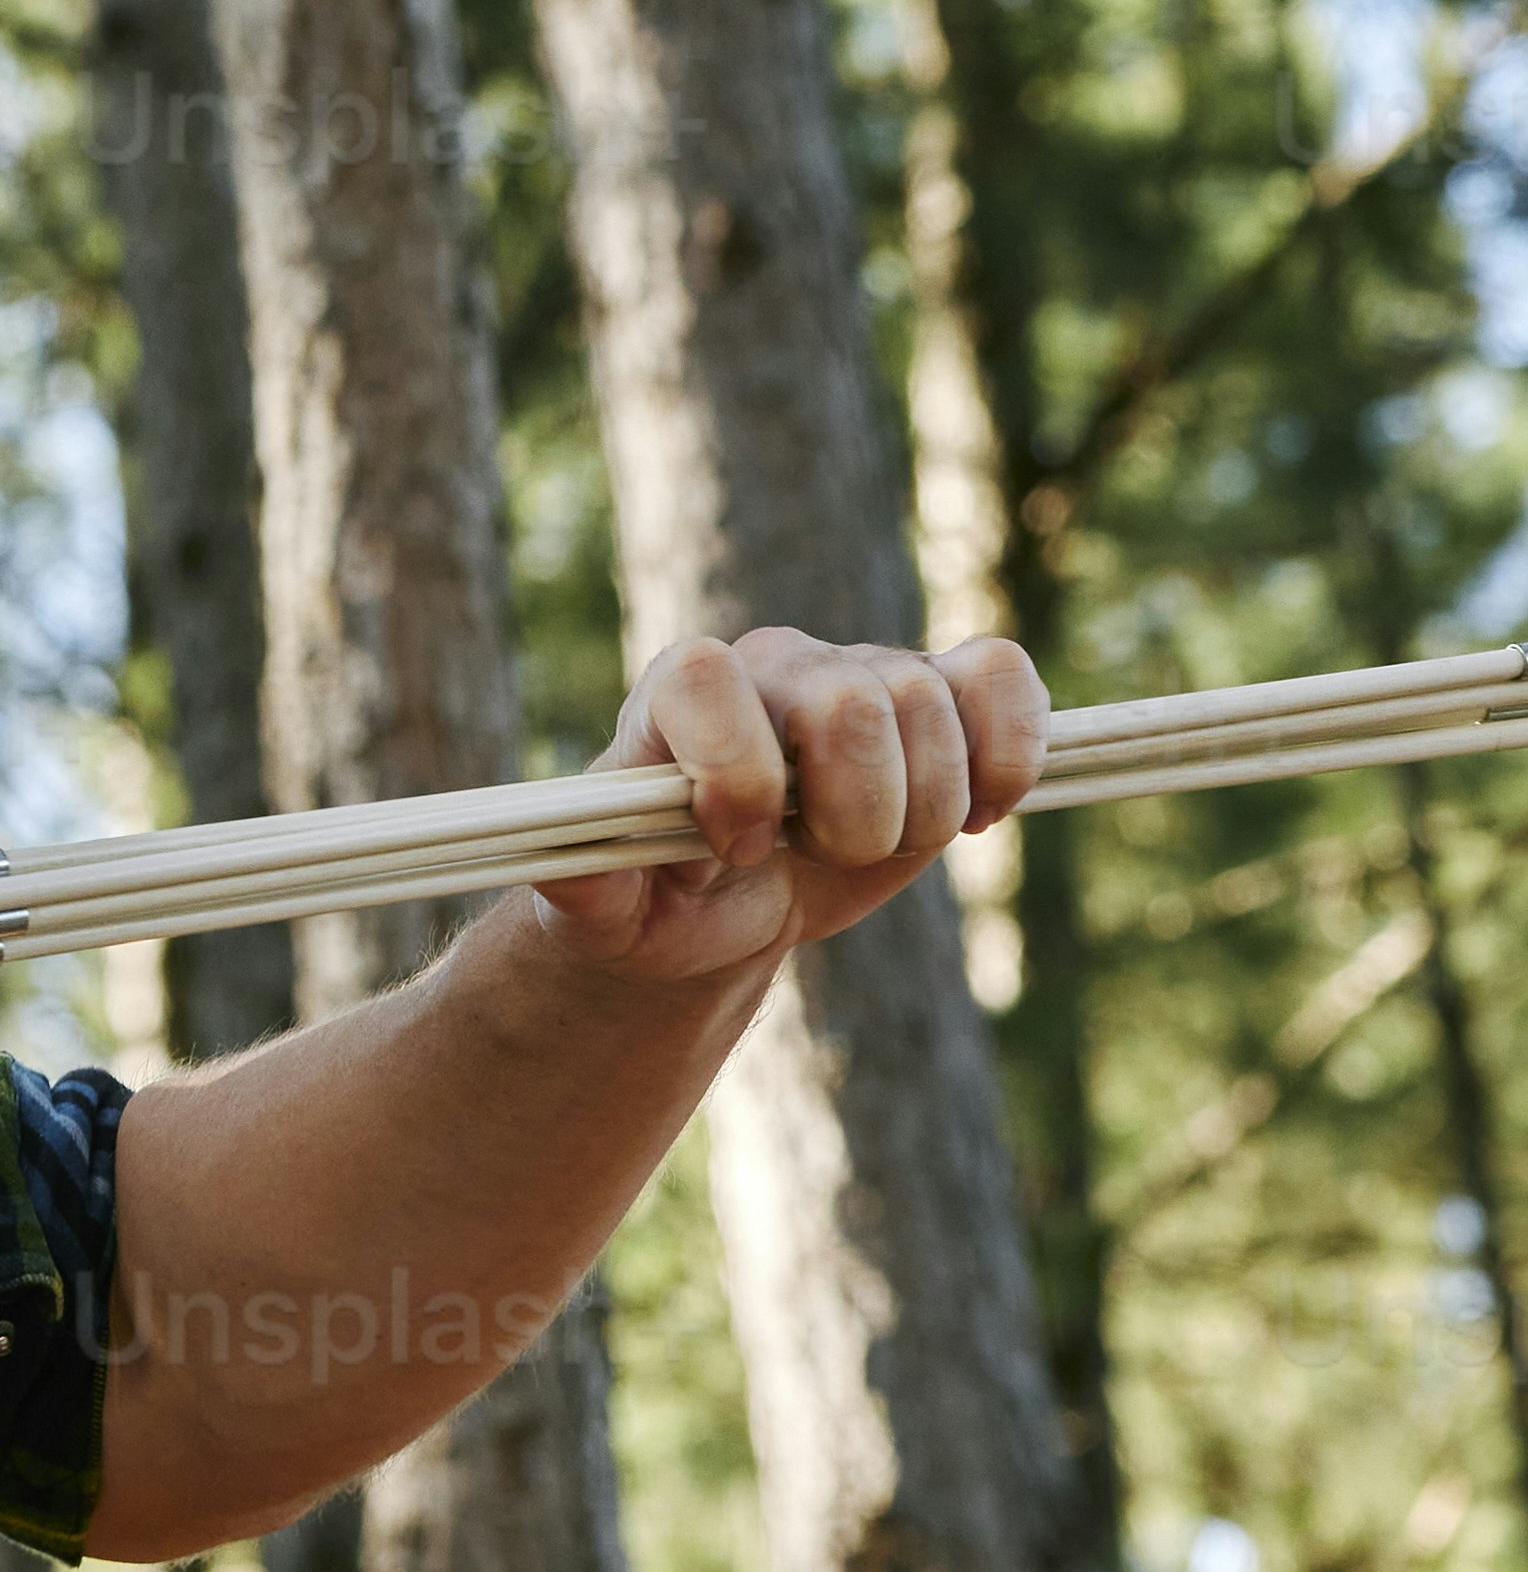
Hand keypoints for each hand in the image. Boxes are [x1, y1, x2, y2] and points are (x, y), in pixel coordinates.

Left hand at [524, 623, 1046, 992]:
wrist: (720, 904)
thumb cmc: (654, 898)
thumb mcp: (601, 907)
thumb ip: (578, 878)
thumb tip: (562, 861)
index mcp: (676, 693)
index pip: (710, 679)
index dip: (739, 775)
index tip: (737, 846)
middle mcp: (773, 664)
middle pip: (853, 701)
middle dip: (850, 814)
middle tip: (812, 853)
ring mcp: (861, 671)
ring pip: (931, 705)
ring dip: (917, 813)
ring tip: (866, 841)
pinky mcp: (940, 695)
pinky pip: (1003, 675)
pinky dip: (1009, 752)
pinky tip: (976, 811)